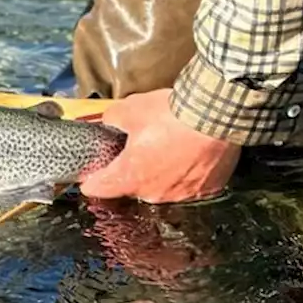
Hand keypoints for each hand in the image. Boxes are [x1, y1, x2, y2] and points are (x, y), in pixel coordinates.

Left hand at [79, 88, 239, 203]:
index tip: (88, 178)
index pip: (100, 188)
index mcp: (131, 176)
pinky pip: (190, 183)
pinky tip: (190, 151)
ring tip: (169, 145)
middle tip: (138, 146)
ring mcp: (183, 194)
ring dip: (162, 170)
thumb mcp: (129, 109)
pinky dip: (187, 170)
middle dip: (132, 168)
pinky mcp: (207, 189)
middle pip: (133, 185)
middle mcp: (155, 192)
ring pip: (163, 185)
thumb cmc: (172, 114)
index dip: (92, 180)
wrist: (215, 115)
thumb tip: (110, 122)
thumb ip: (112, 119)